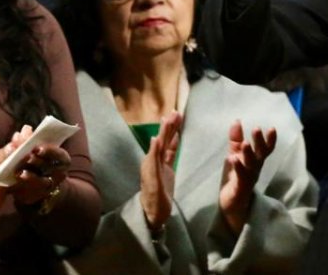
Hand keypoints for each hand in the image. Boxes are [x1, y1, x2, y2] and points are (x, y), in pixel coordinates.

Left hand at [10, 140, 71, 206]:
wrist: (34, 184)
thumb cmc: (34, 161)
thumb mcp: (32, 149)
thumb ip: (28, 140)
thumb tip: (25, 129)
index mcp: (61, 158)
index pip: (59, 154)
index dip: (49, 150)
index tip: (37, 149)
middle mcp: (59, 173)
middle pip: (48, 167)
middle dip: (35, 161)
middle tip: (25, 157)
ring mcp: (50, 186)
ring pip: (41, 182)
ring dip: (30, 176)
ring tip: (19, 172)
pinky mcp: (38, 196)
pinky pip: (32, 193)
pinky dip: (23, 187)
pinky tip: (16, 182)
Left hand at [140, 112, 182, 230]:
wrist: (153, 215)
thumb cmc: (154, 201)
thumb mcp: (154, 182)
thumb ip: (154, 161)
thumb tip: (154, 139)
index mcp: (150, 163)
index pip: (159, 142)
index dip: (165, 130)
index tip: (170, 117)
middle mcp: (153, 161)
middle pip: (162, 140)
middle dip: (169, 126)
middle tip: (176, 113)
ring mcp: (159, 166)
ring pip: (167, 144)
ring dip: (172, 131)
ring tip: (177, 118)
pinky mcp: (165, 171)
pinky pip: (170, 153)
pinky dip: (173, 143)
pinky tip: (177, 136)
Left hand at [218, 120, 276, 235]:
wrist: (231, 206)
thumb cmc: (235, 179)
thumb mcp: (235, 156)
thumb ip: (236, 140)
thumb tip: (236, 120)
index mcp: (255, 162)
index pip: (265, 150)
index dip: (270, 140)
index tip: (272, 128)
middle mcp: (255, 170)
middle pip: (260, 155)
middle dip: (259, 142)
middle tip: (257, 129)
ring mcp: (248, 179)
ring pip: (251, 166)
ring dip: (249, 154)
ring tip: (245, 143)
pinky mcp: (240, 189)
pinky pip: (240, 177)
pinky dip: (238, 168)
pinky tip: (233, 159)